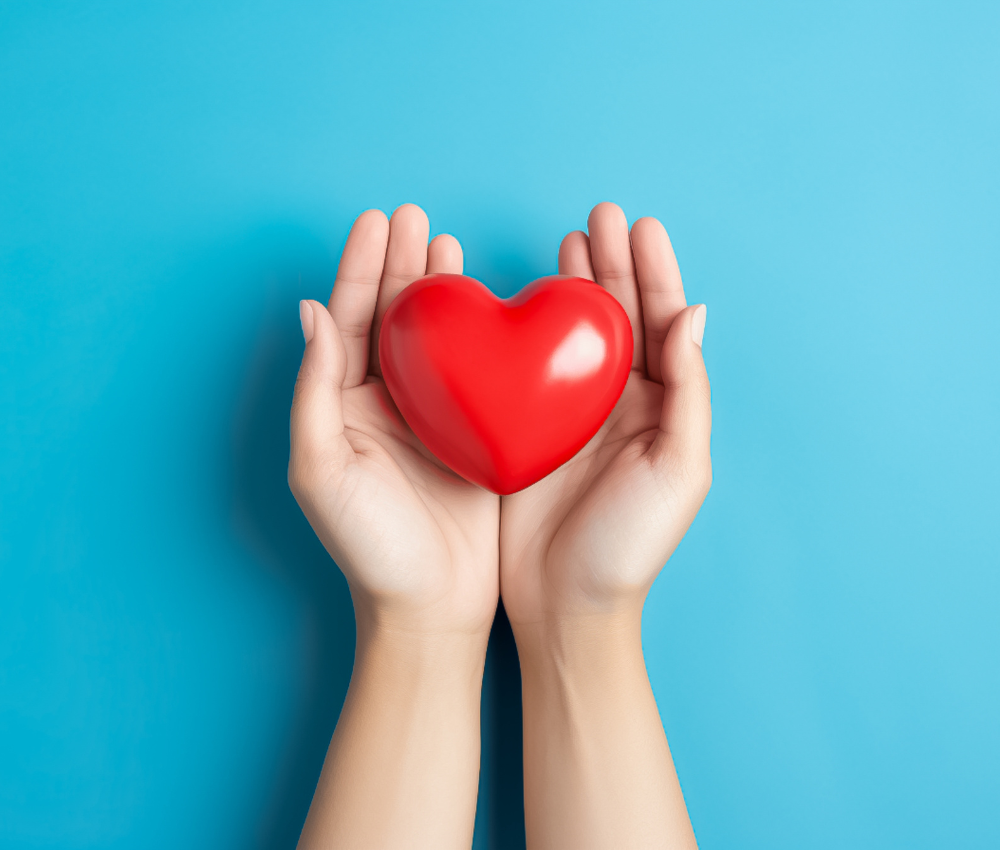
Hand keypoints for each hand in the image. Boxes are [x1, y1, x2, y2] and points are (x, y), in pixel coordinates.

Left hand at [289, 204, 499, 639]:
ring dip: (437, 288)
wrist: (431, 607)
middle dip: (398, 264)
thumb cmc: (370, 548)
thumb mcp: (323, 469)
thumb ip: (315, 391)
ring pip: (433, 338)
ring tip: (446, 242)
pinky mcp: (473, 434)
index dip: (359, 269)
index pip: (347, 321)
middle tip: (415, 217)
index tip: (379, 220)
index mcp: (343, 408)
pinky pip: (475, 371)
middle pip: (389, 318)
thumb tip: (310, 314)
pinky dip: (480, 333)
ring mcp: (431, 417)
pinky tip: (490, 305)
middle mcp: (384, 406)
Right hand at [500, 201, 710, 628]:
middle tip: (598, 215)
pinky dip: (525, 328)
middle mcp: (618, 403)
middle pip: (618, 317)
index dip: (653, 273)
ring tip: (568, 239)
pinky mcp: (525, 429)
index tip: (640, 225)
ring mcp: (569, 414)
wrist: (565, 605)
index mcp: (659, 408)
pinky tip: (516, 299)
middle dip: (612, 264)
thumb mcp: (678, 470)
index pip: (661, 324)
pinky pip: (526, 366)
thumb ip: (690, 392)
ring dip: (575, 285)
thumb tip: (696, 314)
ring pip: (574, 334)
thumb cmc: (628, 546)